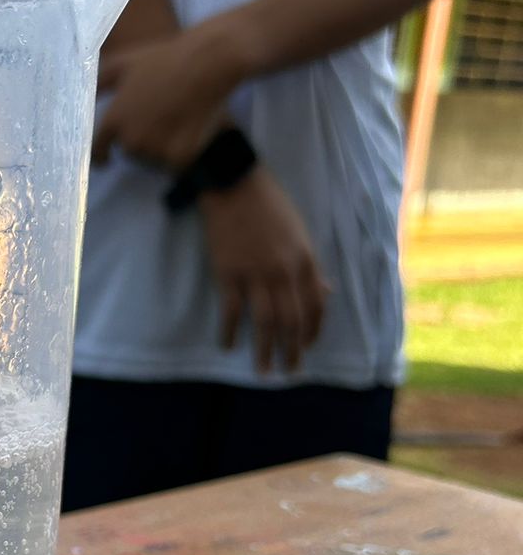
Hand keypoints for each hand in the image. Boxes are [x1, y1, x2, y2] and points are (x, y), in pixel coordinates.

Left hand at [93, 22, 245, 169]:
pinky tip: (189, 129)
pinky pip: (176, 163)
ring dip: (161, 146)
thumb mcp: (123, 63)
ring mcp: (156, 151)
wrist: (207, 63)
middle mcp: (131, 140)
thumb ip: (98, 83)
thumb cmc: (164, 58)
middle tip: (159, 116)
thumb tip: (79, 95)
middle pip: (131, 152)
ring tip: (176, 118)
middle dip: (141, 139)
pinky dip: (182, 152)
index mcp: (114, 120)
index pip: (99, 149)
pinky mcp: (180, 158)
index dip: (101, 156)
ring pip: (154, 159)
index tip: (105, 160)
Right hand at [200, 166, 328, 373]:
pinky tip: (228, 345)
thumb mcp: (299, 232)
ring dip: (265, 349)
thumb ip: (310, 265)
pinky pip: (232, 311)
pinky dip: (230, 331)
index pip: (315, 305)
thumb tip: (325, 291)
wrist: (233, 183)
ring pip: (265, 322)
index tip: (304, 347)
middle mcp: (284, 271)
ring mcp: (255, 273)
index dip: (311, 330)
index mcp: (304, 259)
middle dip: (292, 350)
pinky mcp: (228, 273)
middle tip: (289, 370)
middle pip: (292, 320)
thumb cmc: (268, 204)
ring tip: (264, 370)